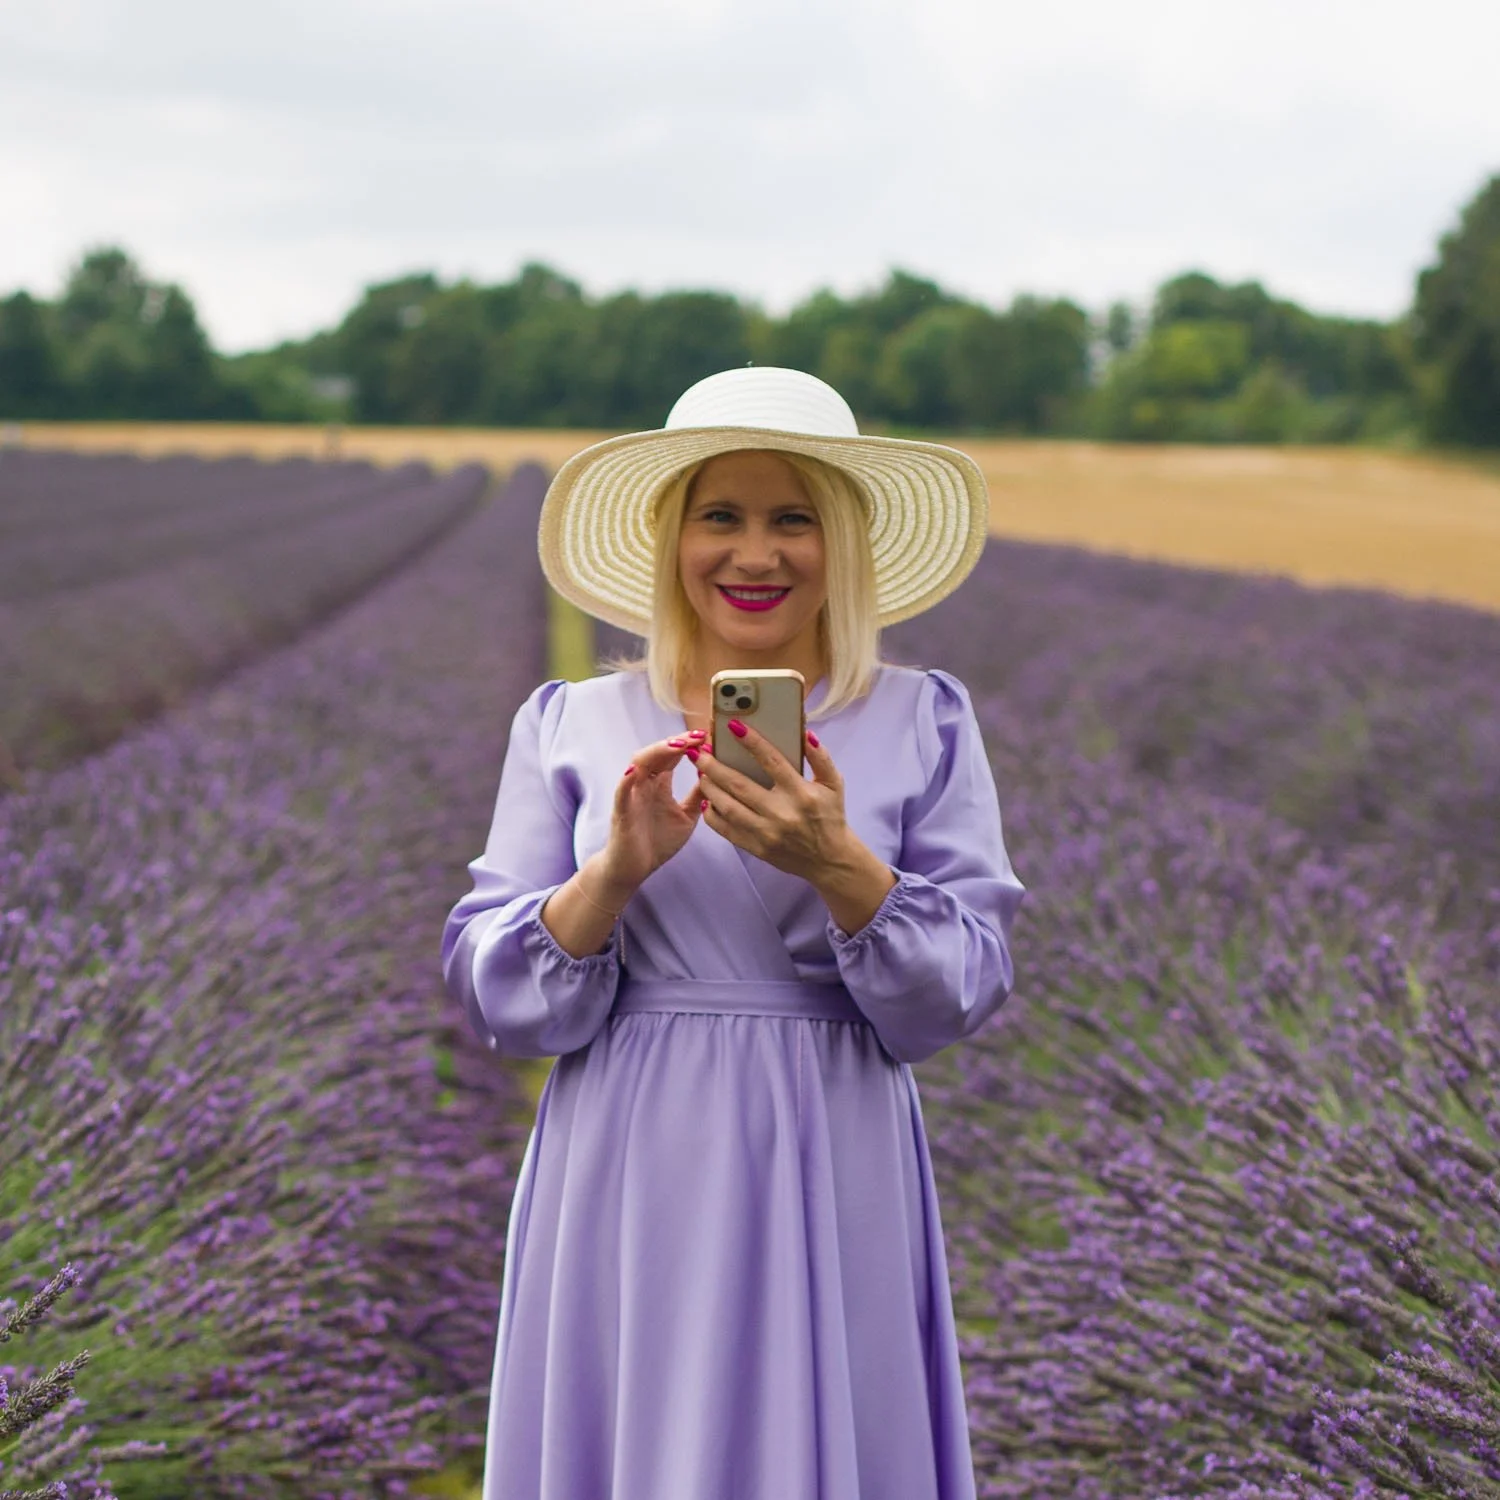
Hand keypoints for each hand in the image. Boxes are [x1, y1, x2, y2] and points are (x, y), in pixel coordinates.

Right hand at [593, 731, 708, 901]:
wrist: (634, 868)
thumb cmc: (657, 841)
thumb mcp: (686, 816)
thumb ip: (699, 796)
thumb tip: (717, 775)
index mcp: (660, 784)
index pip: (672, 756)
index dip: (688, 744)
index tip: (708, 736)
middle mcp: (645, 784)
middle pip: (658, 753)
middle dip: (677, 742)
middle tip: (698, 735)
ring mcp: (631, 795)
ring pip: (639, 764)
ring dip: (657, 752)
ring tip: (677, 745)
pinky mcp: (621, 811)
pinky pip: (621, 792)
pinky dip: (626, 780)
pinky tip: (635, 771)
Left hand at [696, 720, 853, 882]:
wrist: (830, 860)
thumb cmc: (830, 816)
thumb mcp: (834, 784)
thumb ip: (821, 757)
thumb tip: (806, 734)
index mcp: (800, 793)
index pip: (772, 761)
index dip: (752, 742)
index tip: (733, 726)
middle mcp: (781, 813)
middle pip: (740, 785)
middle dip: (715, 766)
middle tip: (699, 752)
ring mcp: (766, 833)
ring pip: (728, 807)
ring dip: (709, 788)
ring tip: (700, 772)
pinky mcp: (757, 848)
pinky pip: (727, 830)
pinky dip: (713, 815)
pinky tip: (707, 801)